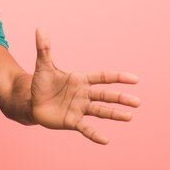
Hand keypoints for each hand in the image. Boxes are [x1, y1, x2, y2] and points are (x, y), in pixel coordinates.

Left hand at [30, 28, 139, 144]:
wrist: (32, 102)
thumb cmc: (41, 84)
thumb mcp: (43, 66)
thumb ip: (44, 49)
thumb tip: (40, 28)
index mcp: (81, 80)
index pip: (102, 77)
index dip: (117, 77)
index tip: (134, 79)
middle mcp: (84, 95)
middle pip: (105, 95)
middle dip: (120, 98)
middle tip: (137, 102)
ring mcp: (79, 108)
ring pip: (100, 112)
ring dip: (114, 114)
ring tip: (129, 116)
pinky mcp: (72, 121)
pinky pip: (86, 128)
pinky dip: (94, 135)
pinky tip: (105, 140)